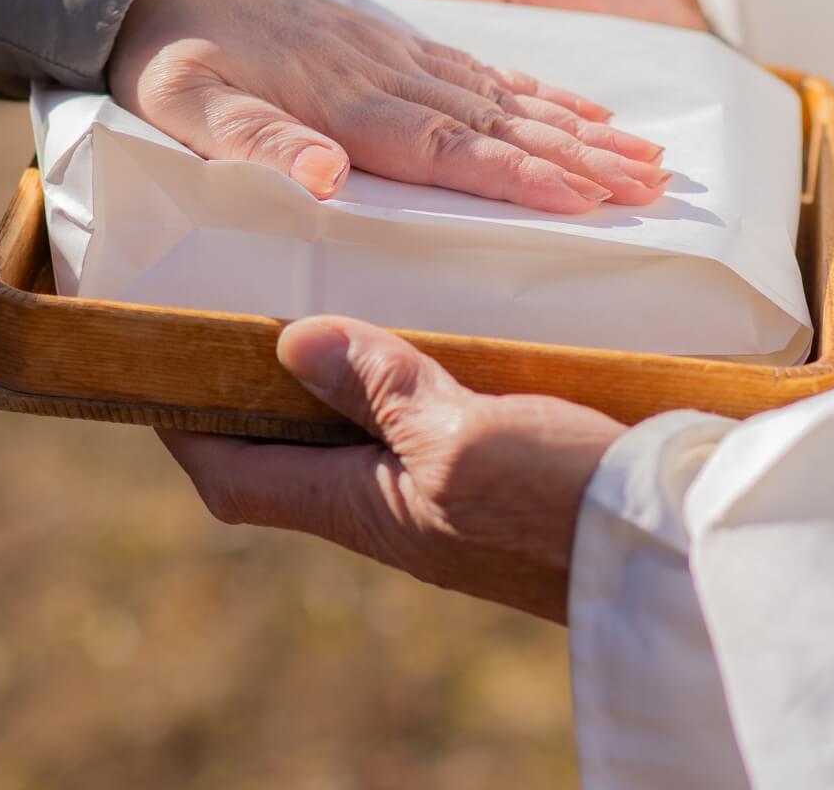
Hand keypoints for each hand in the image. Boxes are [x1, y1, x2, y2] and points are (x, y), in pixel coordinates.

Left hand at [109, 0, 670, 212]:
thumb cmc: (168, 57)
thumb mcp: (182, 106)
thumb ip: (252, 142)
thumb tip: (327, 179)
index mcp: (342, 102)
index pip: (446, 148)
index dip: (519, 176)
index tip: (587, 199)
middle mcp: (385, 75)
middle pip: (498, 122)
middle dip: (579, 157)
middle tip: (654, 187)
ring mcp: (397, 54)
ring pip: (505, 95)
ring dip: (578, 128)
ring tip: (648, 158)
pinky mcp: (397, 42)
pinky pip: (485, 69)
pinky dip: (542, 93)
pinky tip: (583, 111)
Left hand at [159, 316, 626, 621]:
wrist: (678, 542)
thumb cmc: (566, 501)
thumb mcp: (465, 438)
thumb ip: (383, 391)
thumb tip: (293, 344)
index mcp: (366, 508)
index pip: (236, 477)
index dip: (183, 428)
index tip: (154, 366)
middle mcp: (394, 508)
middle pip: (292, 450)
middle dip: (258, 389)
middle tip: (241, 304)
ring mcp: (449, 495)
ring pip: (361, 431)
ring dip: (338, 374)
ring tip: (329, 291)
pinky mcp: (502, 474)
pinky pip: (427, 421)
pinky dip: (409, 371)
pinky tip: (431, 323)